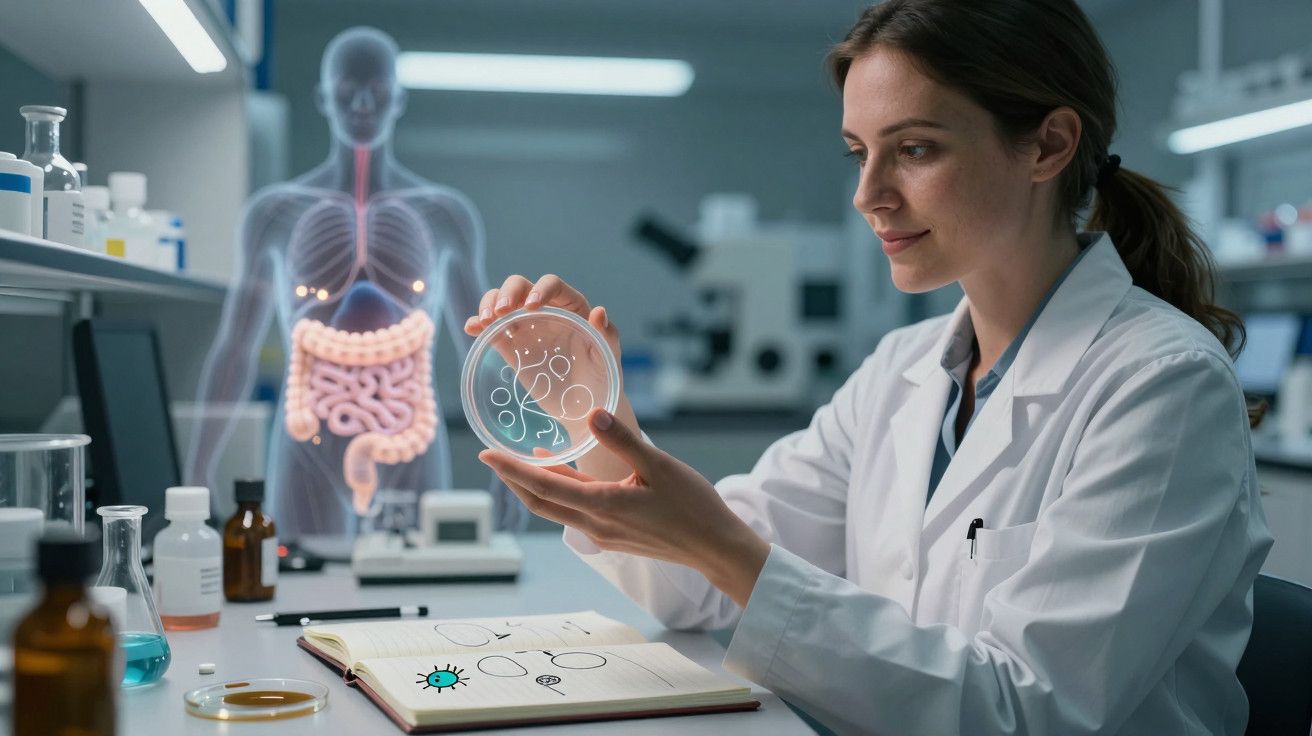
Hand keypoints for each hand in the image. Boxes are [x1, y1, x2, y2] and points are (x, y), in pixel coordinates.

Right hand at [466, 274, 637, 481]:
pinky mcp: (510, 345)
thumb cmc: (601, 377)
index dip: (540, 290)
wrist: (584, 406)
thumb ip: (606, 334)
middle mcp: (546, 309)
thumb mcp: (607, 357)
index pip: (552, 285)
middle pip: (521, 286)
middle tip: (501, 311)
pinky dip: (478, 323)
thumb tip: (599, 312)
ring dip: (489, 303)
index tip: (532, 307)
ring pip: (502, 301)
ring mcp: (525, 326)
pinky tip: (472, 328)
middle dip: (508, 292)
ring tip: (485, 320)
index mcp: (572, 306)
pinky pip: (491, 327)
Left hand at [479, 408, 770, 607]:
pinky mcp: (615, 535)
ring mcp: (604, 534)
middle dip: (512, 480)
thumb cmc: (694, 507)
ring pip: (557, 509)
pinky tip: (564, 475)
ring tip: (520, 462)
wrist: (716, 548)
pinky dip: (560, 493)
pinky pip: (575, 512)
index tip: (485, 455)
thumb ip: (623, 440)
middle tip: (490, 457)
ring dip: (535, 487)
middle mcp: (596, 524)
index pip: (544, 486)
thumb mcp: (660, 465)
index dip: (511, 470)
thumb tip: (590, 415)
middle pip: (540, 503)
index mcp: (603, 505)